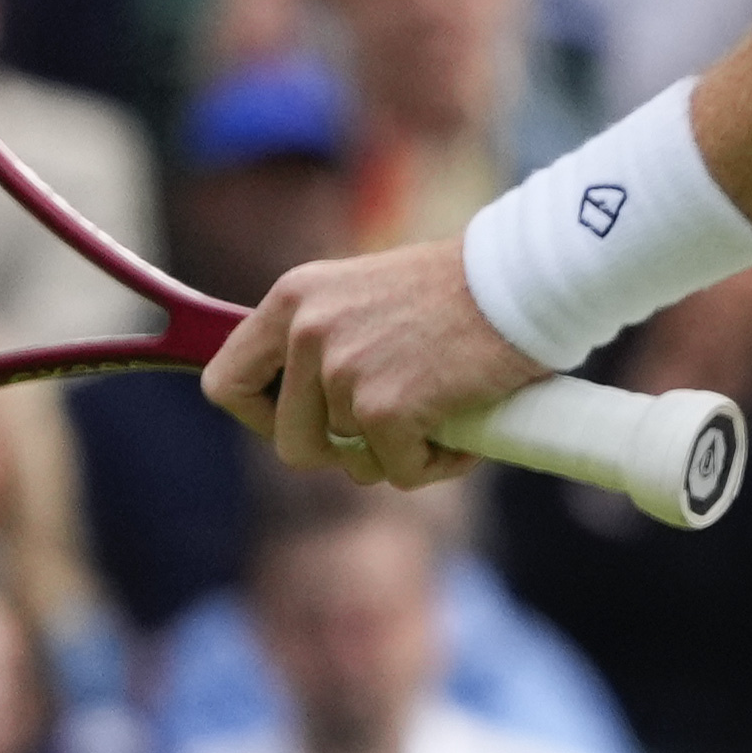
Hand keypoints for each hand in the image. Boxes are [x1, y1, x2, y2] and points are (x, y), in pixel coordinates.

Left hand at [203, 238, 546, 490]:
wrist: (525, 280)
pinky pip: (398, 471)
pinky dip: (434, 465)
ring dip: (397, 454)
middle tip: (386, 435)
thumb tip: (306, 403)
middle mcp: (307, 331)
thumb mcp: (366, 295)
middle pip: (289, 442)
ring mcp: (344, 370)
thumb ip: (327, 336)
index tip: (300, 421)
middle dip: (338, 453)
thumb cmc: (462, 288)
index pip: (226, 381)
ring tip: (441, 420)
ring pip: (352, 461)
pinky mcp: (385, 407)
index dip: (260, 416)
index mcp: (294, 297)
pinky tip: (465, 436)